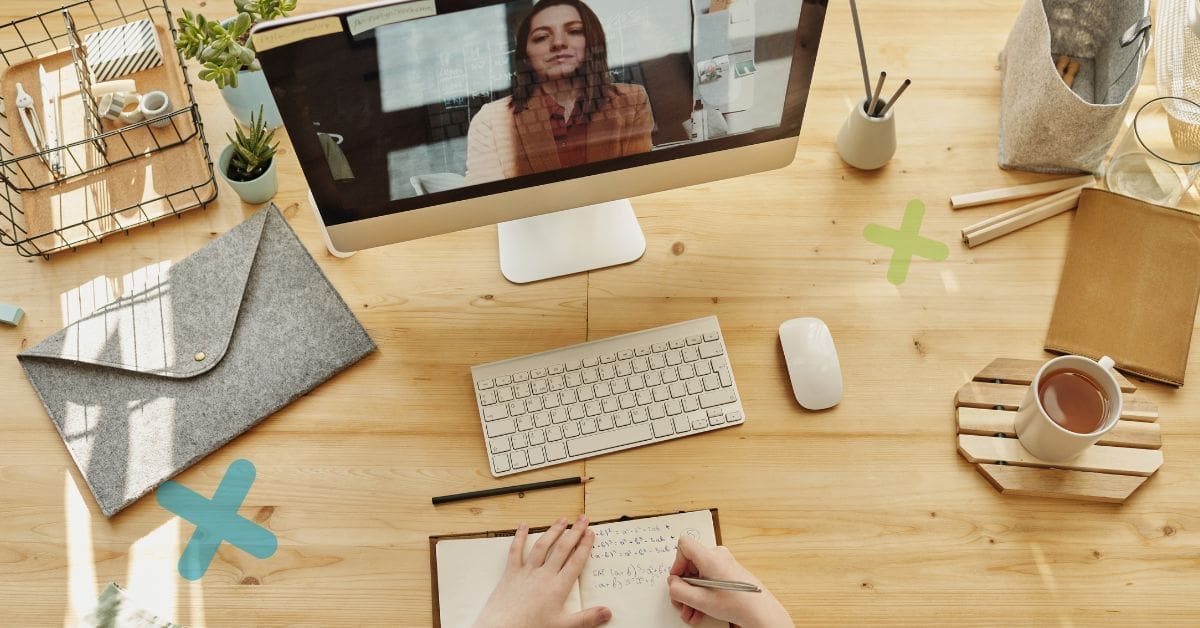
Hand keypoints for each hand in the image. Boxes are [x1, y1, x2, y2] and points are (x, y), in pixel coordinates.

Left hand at [473, 515, 611, 627]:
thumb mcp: (563, 626)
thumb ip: (586, 619)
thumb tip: (607, 612)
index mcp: (558, 587)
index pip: (576, 561)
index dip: (585, 546)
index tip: (590, 533)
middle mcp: (544, 574)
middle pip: (562, 549)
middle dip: (574, 532)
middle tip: (582, 519)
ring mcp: (527, 571)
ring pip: (542, 546)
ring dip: (553, 531)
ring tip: (562, 520)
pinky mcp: (511, 572)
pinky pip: (516, 551)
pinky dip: (519, 537)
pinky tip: (523, 526)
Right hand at [667, 535, 792, 627]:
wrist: (760, 612)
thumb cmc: (737, 604)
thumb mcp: (701, 600)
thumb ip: (679, 590)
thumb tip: (672, 583)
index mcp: (711, 557)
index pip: (684, 545)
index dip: (677, 563)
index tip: (678, 581)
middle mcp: (717, 556)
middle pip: (689, 564)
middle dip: (683, 587)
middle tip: (682, 604)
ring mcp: (723, 563)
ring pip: (698, 575)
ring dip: (691, 595)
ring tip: (691, 613)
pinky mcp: (727, 572)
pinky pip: (707, 579)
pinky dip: (702, 594)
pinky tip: (700, 611)